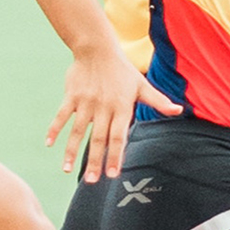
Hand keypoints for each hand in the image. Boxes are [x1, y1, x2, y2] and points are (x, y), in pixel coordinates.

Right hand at [48, 43, 182, 182]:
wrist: (97, 48)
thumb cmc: (122, 70)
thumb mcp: (142, 85)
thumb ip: (159, 101)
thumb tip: (179, 110)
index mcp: (121, 107)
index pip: (118, 136)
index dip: (115, 155)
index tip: (113, 174)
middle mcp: (103, 107)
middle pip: (98, 138)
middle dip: (95, 161)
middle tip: (92, 181)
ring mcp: (85, 102)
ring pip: (77, 131)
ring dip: (71, 151)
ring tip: (67, 169)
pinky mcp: (71, 96)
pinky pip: (61, 115)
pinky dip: (54, 129)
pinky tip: (49, 144)